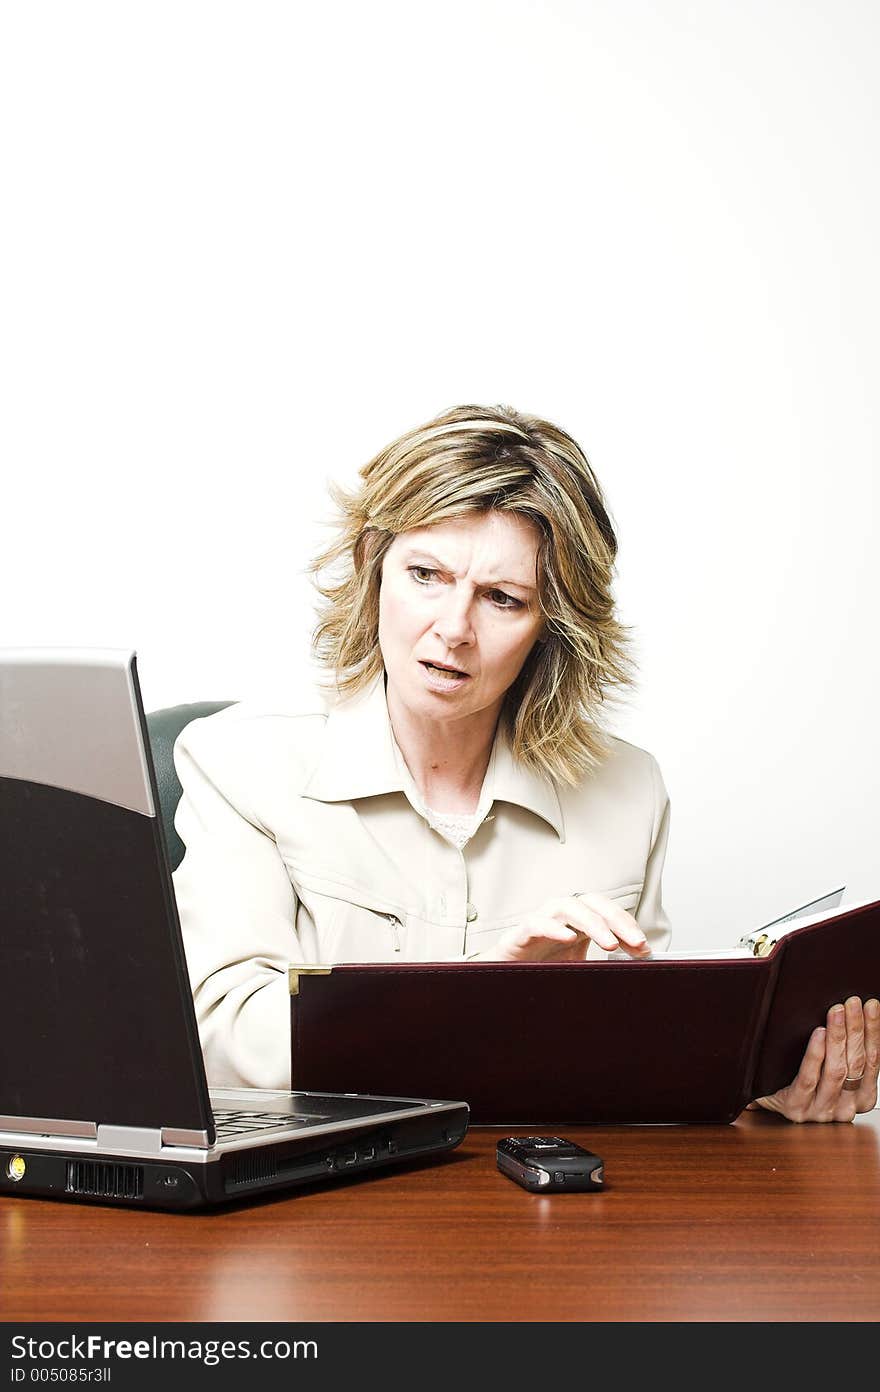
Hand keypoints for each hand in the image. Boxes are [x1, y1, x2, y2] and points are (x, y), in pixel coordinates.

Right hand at [474, 892, 650, 962]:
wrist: (506, 978)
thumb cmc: (543, 967)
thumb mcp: (580, 966)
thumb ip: (605, 964)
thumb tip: (640, 967)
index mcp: (578, 920)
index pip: (607, 911)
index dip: (628, 925)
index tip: (644, 946)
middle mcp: (561, 915)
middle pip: (592, 902)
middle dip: (617, 919)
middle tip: (636, 942)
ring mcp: (541, 921)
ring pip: (567, 906)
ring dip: (592, 922)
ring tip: (609, 942)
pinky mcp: (520, 934)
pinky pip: (536, 923)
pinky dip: (553, 927)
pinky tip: (569, 938)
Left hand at [747, 996, 879, 1121]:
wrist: (767, 1101)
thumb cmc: (801, 1080)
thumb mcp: (830, 1068)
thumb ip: (844, 1052)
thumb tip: (853, 1013)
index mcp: (860, 1098)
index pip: (872, 1061)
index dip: (873, 1032)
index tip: (871, 1006)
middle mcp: (844, 1108)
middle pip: (856, 1063)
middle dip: (856, 1029)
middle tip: (853, 1002)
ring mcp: (821, 1111)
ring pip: (836, 1070)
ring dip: (838, 1037)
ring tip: (837, 1011)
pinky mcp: (797, 1108)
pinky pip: (808, 1078)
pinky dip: (815, 1054)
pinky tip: (818, 1033)